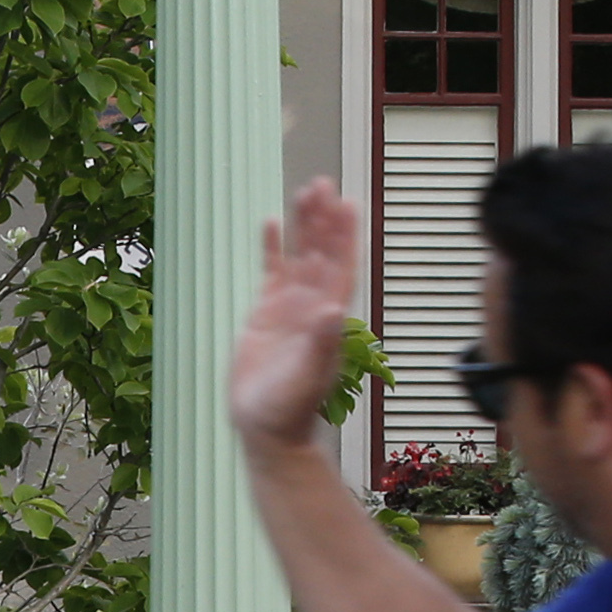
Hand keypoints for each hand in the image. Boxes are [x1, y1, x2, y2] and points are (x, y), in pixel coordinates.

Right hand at [229, 179, 363, 452]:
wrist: (265, 428)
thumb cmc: (289, 408)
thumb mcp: (307, 376)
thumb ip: (321, 343)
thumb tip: (333, 309)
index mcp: (329, 316)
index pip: (341, 266)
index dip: (345, 236)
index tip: (347, 203)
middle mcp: (314, 305)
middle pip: (323, 252)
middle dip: (324, 219)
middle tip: (322, 184)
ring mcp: (290, 307)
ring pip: (301, 256)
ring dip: (305, 226)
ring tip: (304, 191)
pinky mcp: (265, 313)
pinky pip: (272, 271)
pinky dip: (273, 248)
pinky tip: (272, 222)